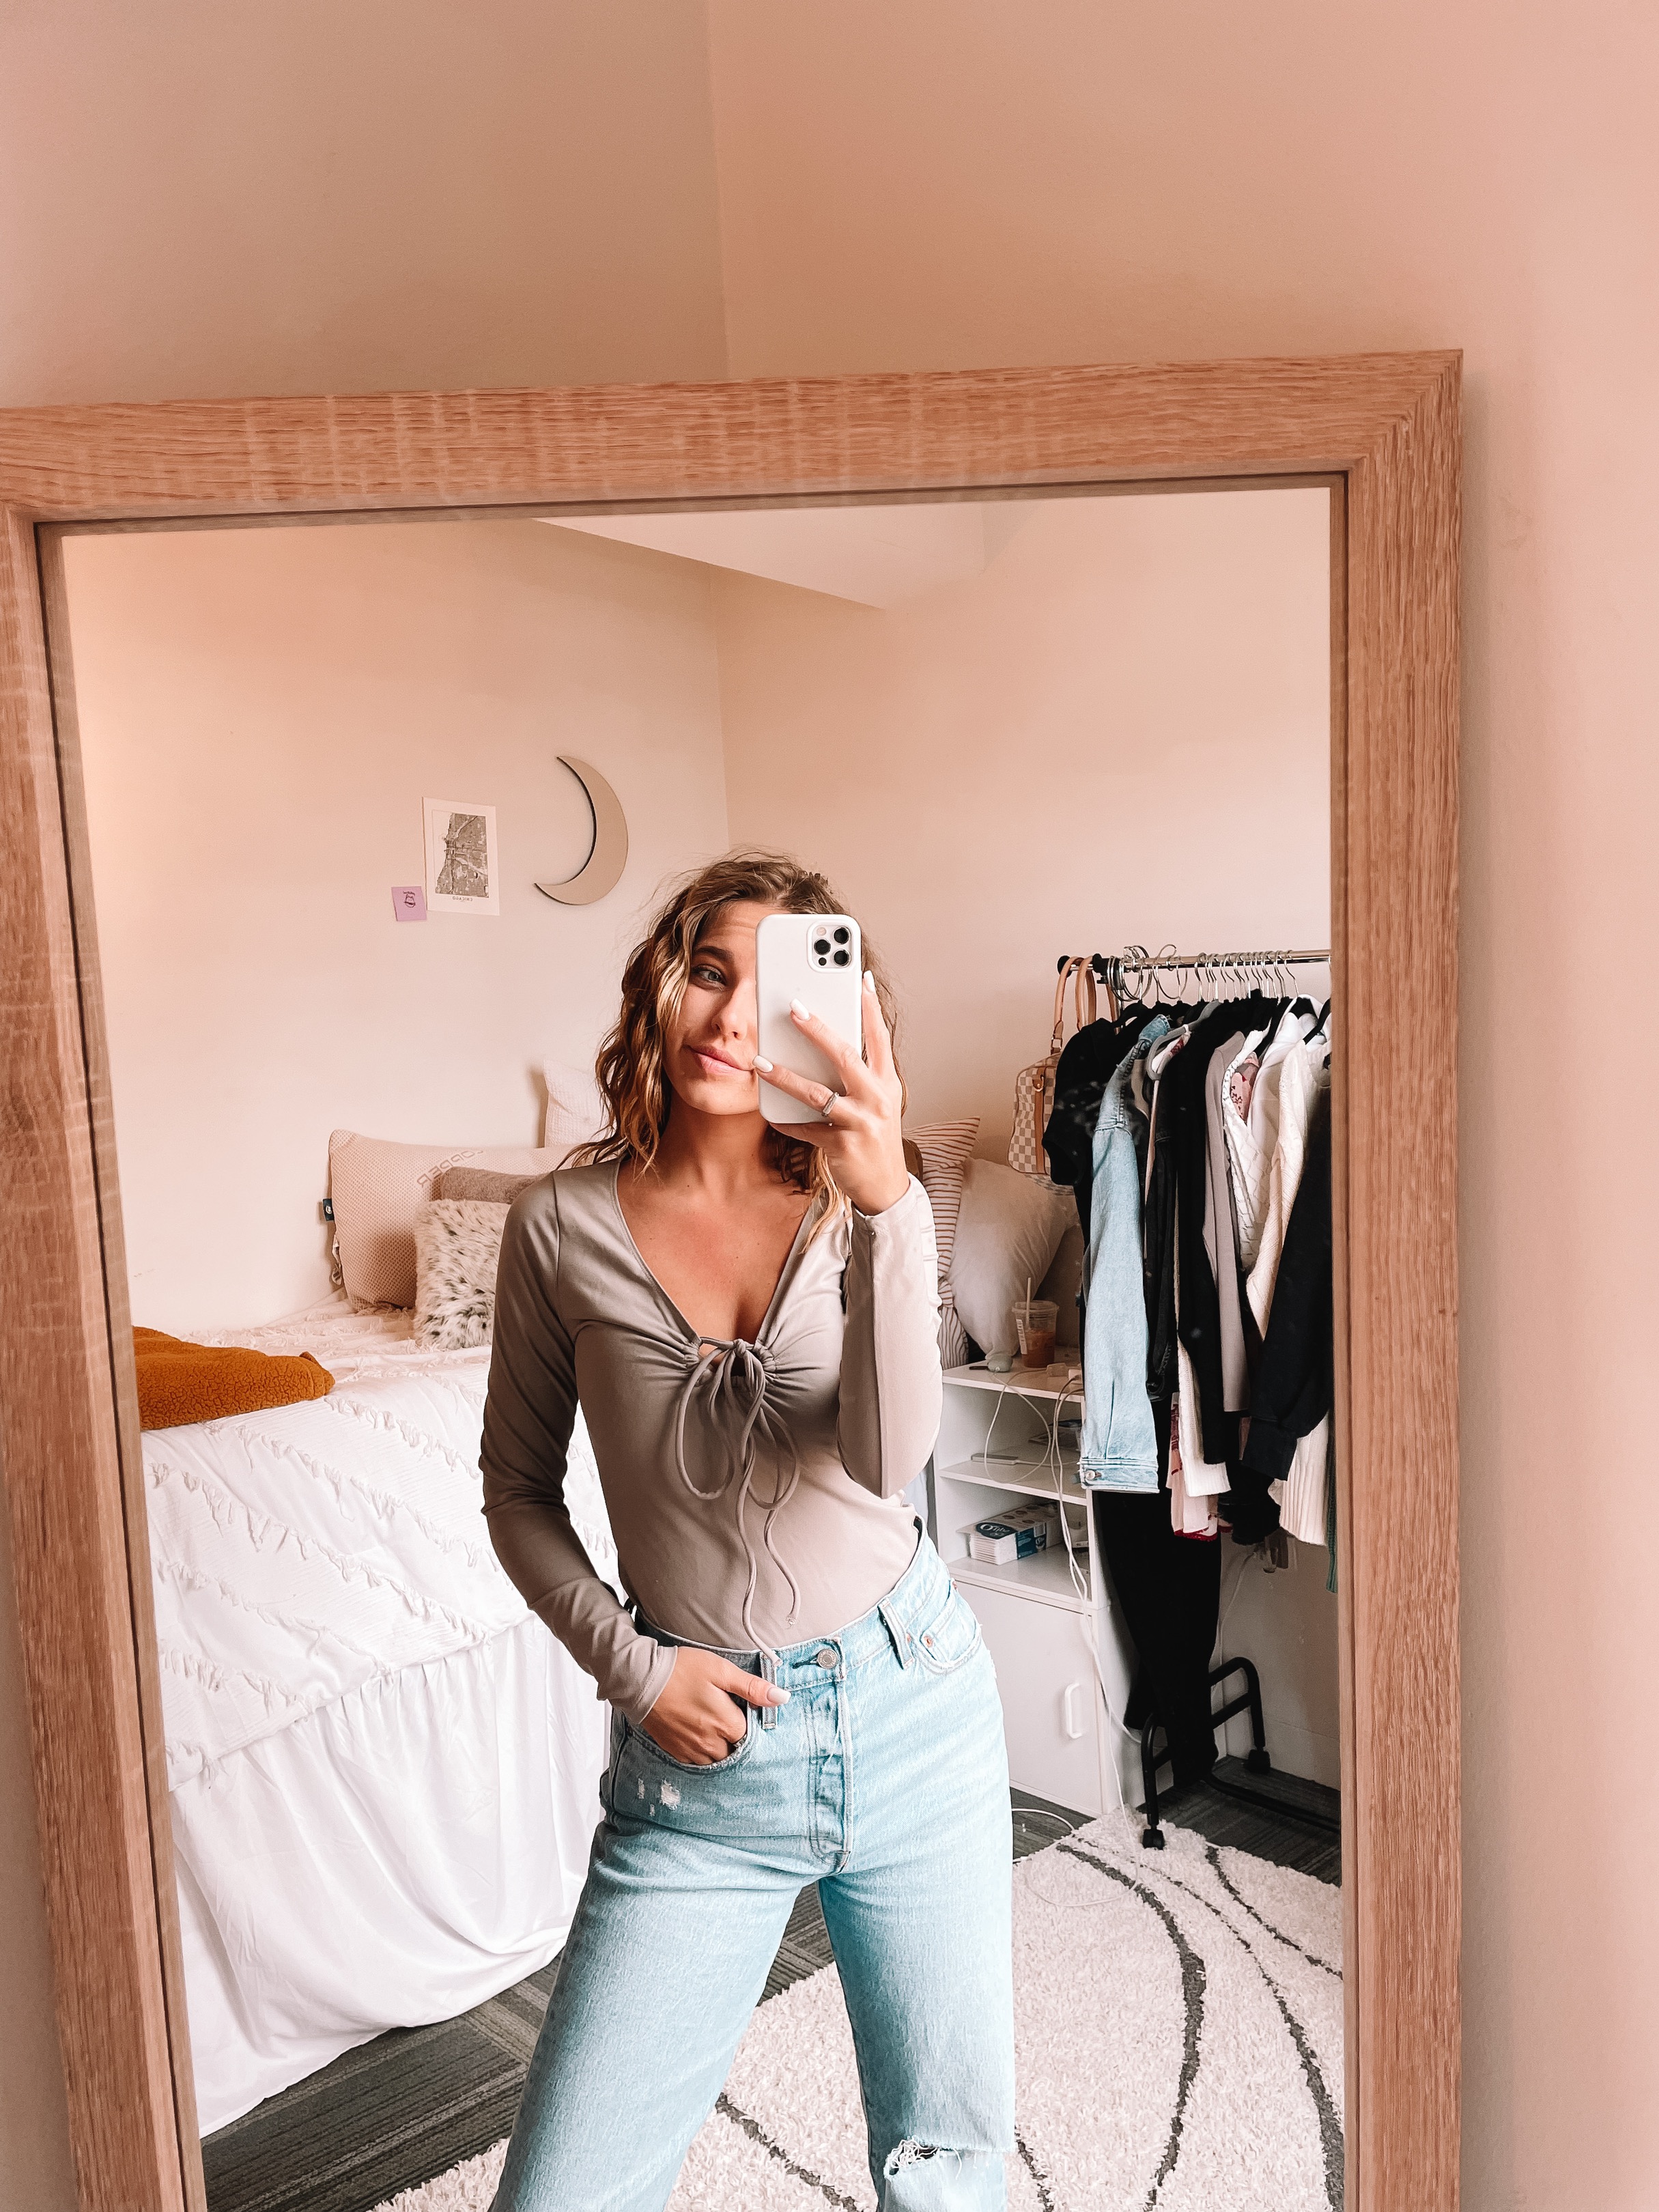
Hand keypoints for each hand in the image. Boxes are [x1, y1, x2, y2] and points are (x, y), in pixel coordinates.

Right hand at [639, 1646, 787, 1764]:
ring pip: (718, 1761)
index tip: (746, 1712)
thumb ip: (752, 1687)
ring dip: (722, 1750)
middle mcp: (710, 1743)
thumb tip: (782, 1698)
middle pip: (736, 1751)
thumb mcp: (721, 1671)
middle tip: (731, 1719)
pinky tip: (701, 1738)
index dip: (752, 1723)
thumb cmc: (682, 1670)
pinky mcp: (676, 1751)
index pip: (751, 1735)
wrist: (642, 1679)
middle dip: (738, 1739)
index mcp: (726, 1723)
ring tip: (717, 1730)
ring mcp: (692, 1750)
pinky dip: (704, 1755)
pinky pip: (698, 1764)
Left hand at [753, 972, 910, 1215]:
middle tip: (793, 1008)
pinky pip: (806, 1129)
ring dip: (786, 1077)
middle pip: (846, 1056)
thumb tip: (832, 1038)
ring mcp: (861, 1123)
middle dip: (818, 1030)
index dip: (870, 1007)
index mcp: (887, 1082)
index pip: (879, 1037)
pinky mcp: (842, 1146)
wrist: (886, 1186)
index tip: (859, 978)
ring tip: (760, 1063)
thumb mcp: (878, 1100)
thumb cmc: (876, 1135)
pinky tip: (768, 1111)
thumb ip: (861, 1072)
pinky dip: (786, 1121)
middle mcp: (878, 1099)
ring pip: (818, 1094)